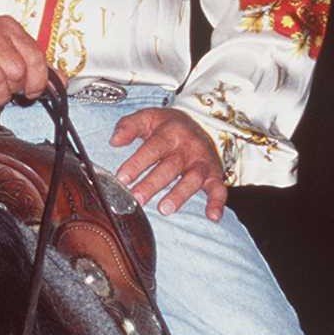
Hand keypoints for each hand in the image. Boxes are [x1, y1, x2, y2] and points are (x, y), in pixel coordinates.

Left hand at [109, 106, 227, 219]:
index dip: (137, 163)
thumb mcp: (148, 117)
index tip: (122, 177)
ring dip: (179, 194)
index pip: (153, 147)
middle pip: (170, 166)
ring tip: (164, 209)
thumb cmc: (166, 126)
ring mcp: (202, 162)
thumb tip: (114, 141)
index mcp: (170, 132)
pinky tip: (212, 216)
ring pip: (193, 178)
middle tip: (137, 198)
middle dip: (153, 183)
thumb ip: (129, 126)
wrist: (199, 124)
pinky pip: (219, 189)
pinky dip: (217, 202)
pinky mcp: (214, 174)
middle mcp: (188, 147)